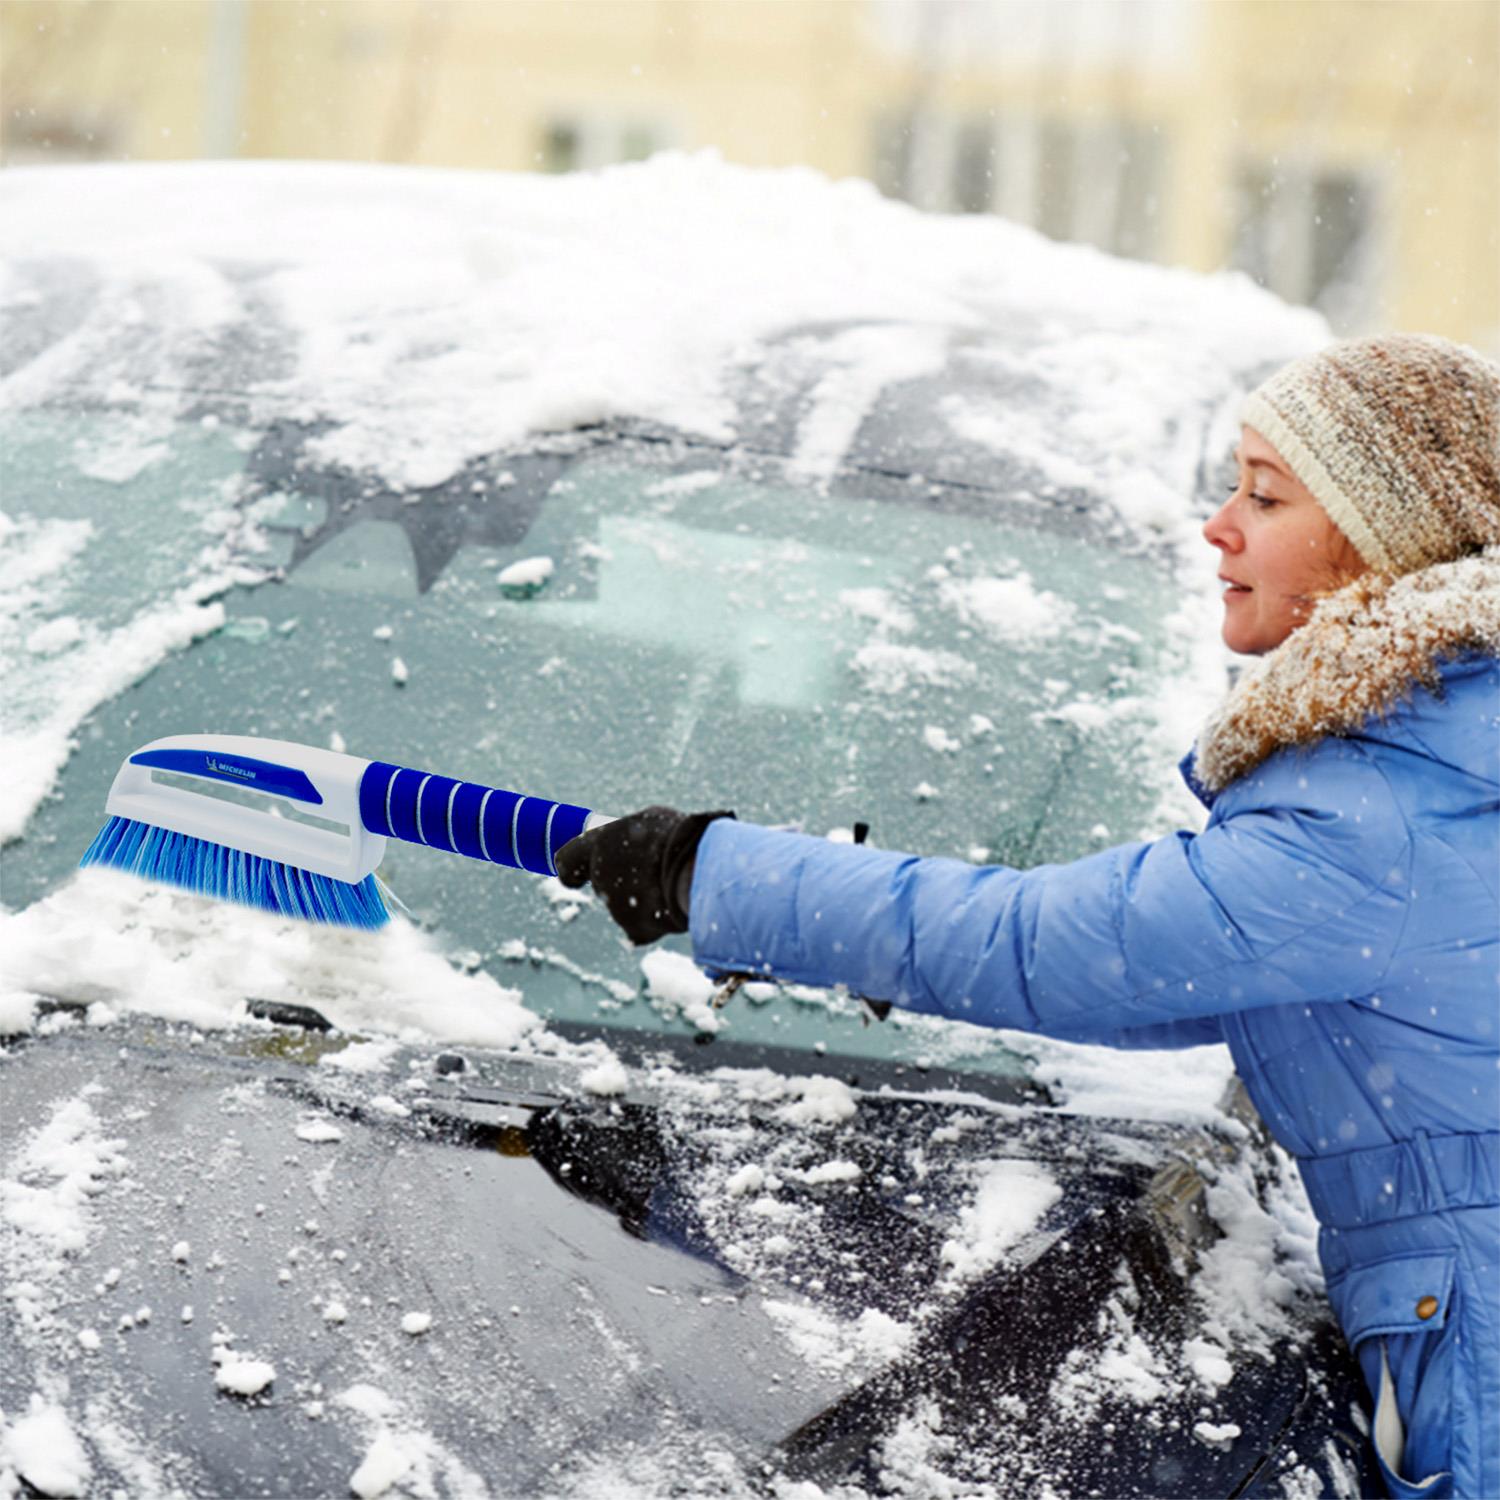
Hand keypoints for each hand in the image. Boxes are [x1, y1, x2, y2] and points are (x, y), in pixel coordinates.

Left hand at [555, 806, 733, 944]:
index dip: (571, 869)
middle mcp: (601, 876)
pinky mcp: (634, 929)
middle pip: (605, 882)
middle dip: (623, 880)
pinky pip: (642, 926)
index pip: (567, 860)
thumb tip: (627, 845)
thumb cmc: (679, 838)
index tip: (573, 876)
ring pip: (626, 905)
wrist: (698, 871)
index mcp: (600, 843)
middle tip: (651, 870)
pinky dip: (655, 921)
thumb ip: (629, 836)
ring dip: (644, 898)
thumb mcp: (651, 821)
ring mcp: (616, 906)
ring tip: (672, 883)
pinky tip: (672, 907)